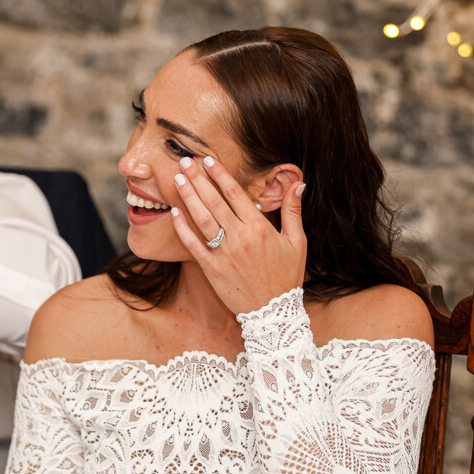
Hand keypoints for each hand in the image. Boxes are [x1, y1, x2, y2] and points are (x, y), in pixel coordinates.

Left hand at [170, 155, 305, 314]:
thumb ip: (294, 211)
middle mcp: (240, 237)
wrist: (273, 313)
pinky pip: (193, 244)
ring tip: (178, 179)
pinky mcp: (211, 269)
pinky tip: (174, 212)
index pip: (235, 194)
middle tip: (185, 161)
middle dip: (198, 179)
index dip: (220, 174)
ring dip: (188, 197)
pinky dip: (182, 228)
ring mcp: (224, 253)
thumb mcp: (297, 243)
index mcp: (260, 228)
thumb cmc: (286, 277)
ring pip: (202, 218)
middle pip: (214, 201)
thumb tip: (299, 183)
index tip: (208, 160)